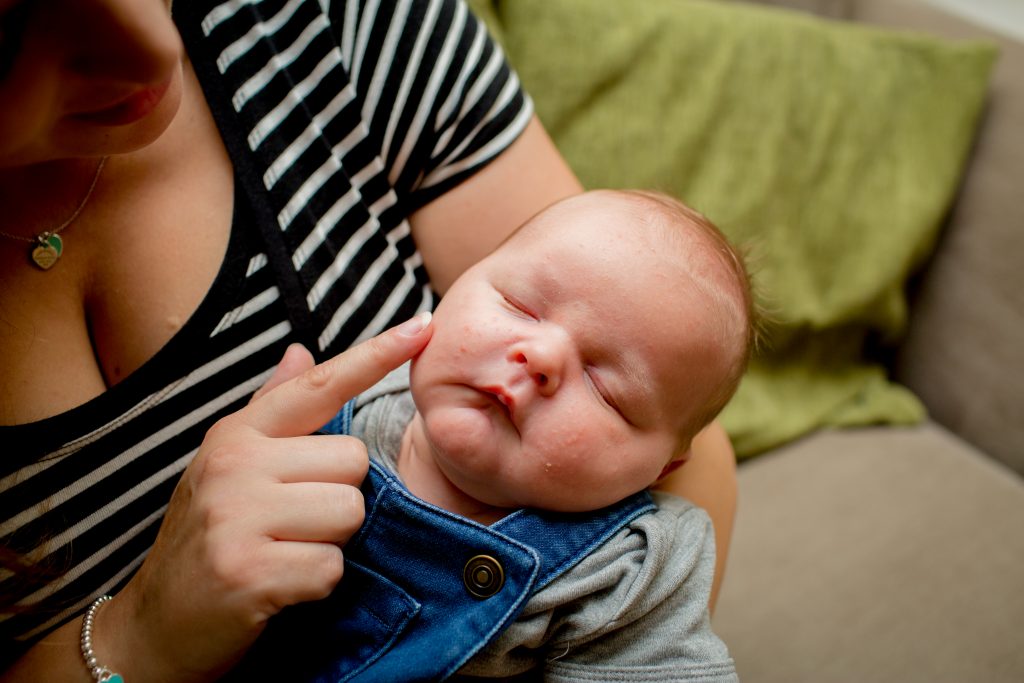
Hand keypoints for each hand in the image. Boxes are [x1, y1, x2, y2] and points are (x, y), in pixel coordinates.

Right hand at [104, 313, 432, 681]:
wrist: (155, 625)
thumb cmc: (210, 537)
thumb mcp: (231, 465)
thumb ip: (272, 411)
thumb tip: (302, 352)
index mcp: (237, 434)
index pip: (320, 385)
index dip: (376, 353)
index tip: (424, 325)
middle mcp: (235, 464)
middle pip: (354, 462)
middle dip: (339, 499)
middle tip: (291, 524)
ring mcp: (237, 517)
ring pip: (350, 513)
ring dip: (330, 543)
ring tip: (285, 551)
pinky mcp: (248, 572)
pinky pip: (332, 567)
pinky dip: (317, 584)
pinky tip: (280, 585)